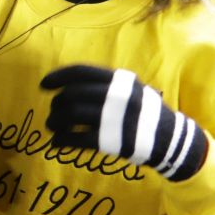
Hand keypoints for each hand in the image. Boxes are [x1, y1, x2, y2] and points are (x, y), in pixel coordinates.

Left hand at [41, 65, 208, 181]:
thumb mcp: (131, 90)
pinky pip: (75, 138)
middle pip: (71, 95)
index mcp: (120, 80)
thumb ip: (106, 85)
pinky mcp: (110, 140)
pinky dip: (61, 140)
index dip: (58, 77)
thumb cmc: (143, 114)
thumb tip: (66, 85)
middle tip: (54, 113)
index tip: (43, 85)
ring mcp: (114, 118)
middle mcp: (116, 96)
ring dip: (54, 121)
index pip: (81, 72)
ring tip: (52, 126)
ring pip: (69, 115)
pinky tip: (57, 143)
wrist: (171, 141)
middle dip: (57, 104)